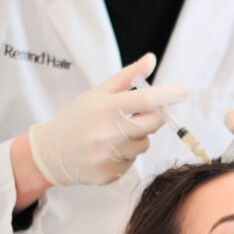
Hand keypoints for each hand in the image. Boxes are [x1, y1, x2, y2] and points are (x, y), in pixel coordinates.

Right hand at [28, 54, 186, 186]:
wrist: (51, 153)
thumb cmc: (77, 118)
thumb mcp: (97, 93)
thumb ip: (127, 77)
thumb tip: (151, 59)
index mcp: (106, 108)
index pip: (147, 100)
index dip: (168, 95)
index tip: (183, 92)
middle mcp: (108, 132)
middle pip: (153, 124)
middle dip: (153, 117)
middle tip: (139, 114)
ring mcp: (109, 155)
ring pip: (144, 144)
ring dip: (136, 138)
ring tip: (114, 135)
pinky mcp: (109, 173)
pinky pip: (132, 162)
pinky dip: (125, 155)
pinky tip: (107, 151)